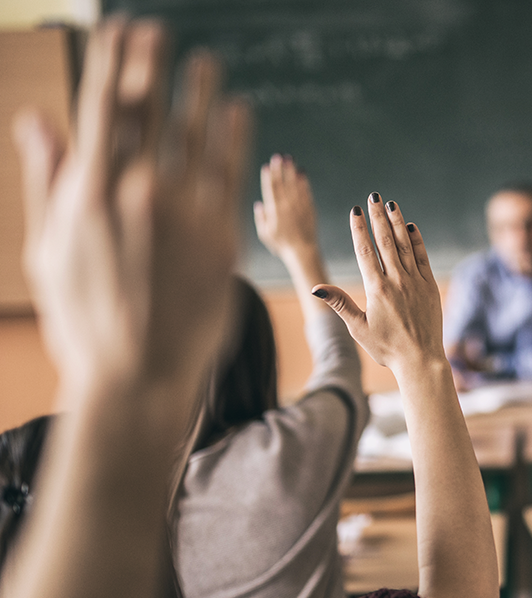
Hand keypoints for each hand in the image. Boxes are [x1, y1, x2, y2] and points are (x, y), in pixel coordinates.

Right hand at [14, 20, 248, 391]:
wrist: (137, 376)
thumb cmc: (84, 318)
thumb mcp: (50, 249)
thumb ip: (48, 178)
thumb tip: (39, 117)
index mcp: (89, 192)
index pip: (100, 109)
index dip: (111, 64)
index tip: (119, 31)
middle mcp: (137, 192)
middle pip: (146, 112)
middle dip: (151, 66)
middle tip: (158, 31)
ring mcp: (183, 213)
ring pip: (195, 135)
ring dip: (199, 92)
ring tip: (205, 62)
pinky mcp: (222, 236)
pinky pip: (231, 173)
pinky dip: (235, 137)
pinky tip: (238, 112)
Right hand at [253, 154, 318, 257]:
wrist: (302, 252)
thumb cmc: (281, 245)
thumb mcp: (265, 234)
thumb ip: (261, 218)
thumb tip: (259, 204)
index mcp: (274, 212)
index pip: (270, 190)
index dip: (268, 177)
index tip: (266, 165)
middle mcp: (286, 207)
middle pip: (282, 184)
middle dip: (280, 169)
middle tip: (278, 156)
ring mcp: (299, 207)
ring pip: (294, 186)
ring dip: (292, 171)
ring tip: (290, 159)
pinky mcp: (309, 209)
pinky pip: (306, 193)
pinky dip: (304, 182)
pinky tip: (302, 172)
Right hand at [312, 196, 444, 379]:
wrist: (420, 359)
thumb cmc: (386, 348)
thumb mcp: (358, 328)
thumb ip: (340, 303)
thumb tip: (316, 288)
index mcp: (377, 289)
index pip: (365, 251)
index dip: (359, 228)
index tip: (355, 210)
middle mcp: (397, 281)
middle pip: (385, 241)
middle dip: (378, 217)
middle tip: (373, 197)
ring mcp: (415, 281)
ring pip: (405, 245)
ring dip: (397, 223)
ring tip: (391, 204)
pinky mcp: (429, 286)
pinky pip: (422, 257)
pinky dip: (417, 240)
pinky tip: (411, 227)